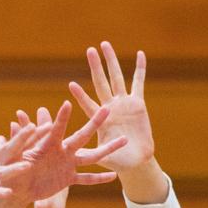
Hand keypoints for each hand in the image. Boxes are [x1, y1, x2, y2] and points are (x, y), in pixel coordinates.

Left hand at [12, 101, 125, 202]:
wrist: (15, 186)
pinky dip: (99, 178)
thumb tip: (13, 128)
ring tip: (124, 140)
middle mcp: (61, 151)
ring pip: (91, 156)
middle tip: (107, 110)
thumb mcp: (13, 156)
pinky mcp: (68, 179)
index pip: (56, 129)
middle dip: (94, 124)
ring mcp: (67, 164)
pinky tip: (114, 176)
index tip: (67, 103)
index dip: (61, 118)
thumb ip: (17, 142)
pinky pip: (86, 179)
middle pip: (82, 136)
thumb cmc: (10, 168)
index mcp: (47, 144)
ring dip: (107, 149)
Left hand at [68, 41, 153, 172]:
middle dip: (96, 67)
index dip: (81, 96)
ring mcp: (123, 104)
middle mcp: (110, 108)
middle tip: (89, 50)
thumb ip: (85, 152)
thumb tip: (67, 154)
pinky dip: (140, 69)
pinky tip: (140, 54)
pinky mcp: (138, 104)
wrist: (135, 162)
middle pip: (101, 83)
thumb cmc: (115, 161)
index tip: (71, 84)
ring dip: (111, 62)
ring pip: (117, 78)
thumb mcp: (97, 157)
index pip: (87, 104)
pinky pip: (139, 83)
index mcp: (99, 120)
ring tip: (105, 45)